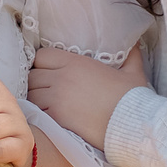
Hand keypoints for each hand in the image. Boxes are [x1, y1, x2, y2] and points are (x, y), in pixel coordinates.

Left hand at [26, 46, 149, 146]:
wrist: (131, 123)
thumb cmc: (132, 97)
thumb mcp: (133, 71)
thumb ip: (131, 55)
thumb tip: (135, 42)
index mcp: (75, 63)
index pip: (42, 56)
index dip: (43, 63)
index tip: (50, 70)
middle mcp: (61, 78)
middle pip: (32, 75)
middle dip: (37, 82)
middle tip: (46, 89)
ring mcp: (56, 99)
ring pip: (31, 94)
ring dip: (36, 98)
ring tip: (45, 104)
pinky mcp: (56, 118)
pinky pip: (37, 112)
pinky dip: (40, 114)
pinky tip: (49, 117)